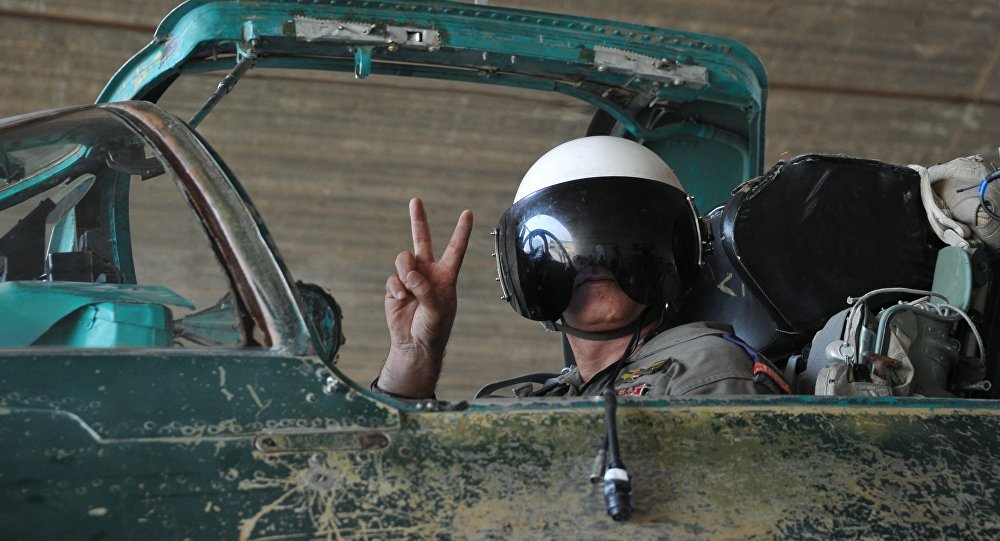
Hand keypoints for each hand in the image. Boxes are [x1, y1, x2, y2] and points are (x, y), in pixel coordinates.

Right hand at [377, 198, 472, 397]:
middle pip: (423, 240)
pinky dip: (396, 289)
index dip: (461, 231)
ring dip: (405, 271)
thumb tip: (411, 274)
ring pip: (403, 259)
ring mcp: (410, 279)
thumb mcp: (437, 310)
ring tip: (408, 289)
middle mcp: (428, 273)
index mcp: (446, 276)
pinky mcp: (394, 287)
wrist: (414, 346)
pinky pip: (392, 278)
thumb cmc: (433, 330)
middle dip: (418, 220)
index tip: (468, 212)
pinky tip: (401, 300)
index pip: (456, 249)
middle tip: (416, 201)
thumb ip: (425, 289)